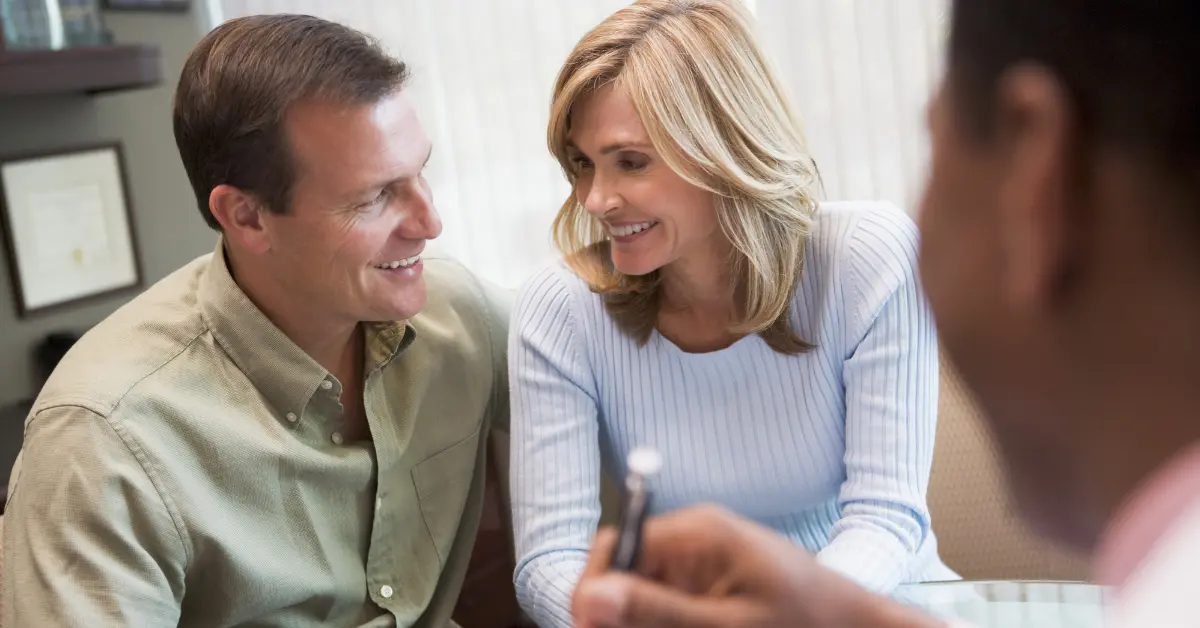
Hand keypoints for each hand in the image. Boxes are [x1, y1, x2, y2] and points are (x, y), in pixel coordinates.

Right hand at [572, 505, 944, 627]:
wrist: (857, 626)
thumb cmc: (807, 620)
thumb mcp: (727, 624)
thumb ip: (658, 611)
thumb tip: (592, 596)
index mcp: (696, 532)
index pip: (618, 544)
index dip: (594, 587)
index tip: (588, 626)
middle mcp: (692, 539)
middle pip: (624, 570)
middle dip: (615, 610)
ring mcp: (700, 563)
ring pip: (641, 592)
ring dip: (638, 619)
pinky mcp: (709, 585)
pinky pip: (667, 603)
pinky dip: (661, 621)